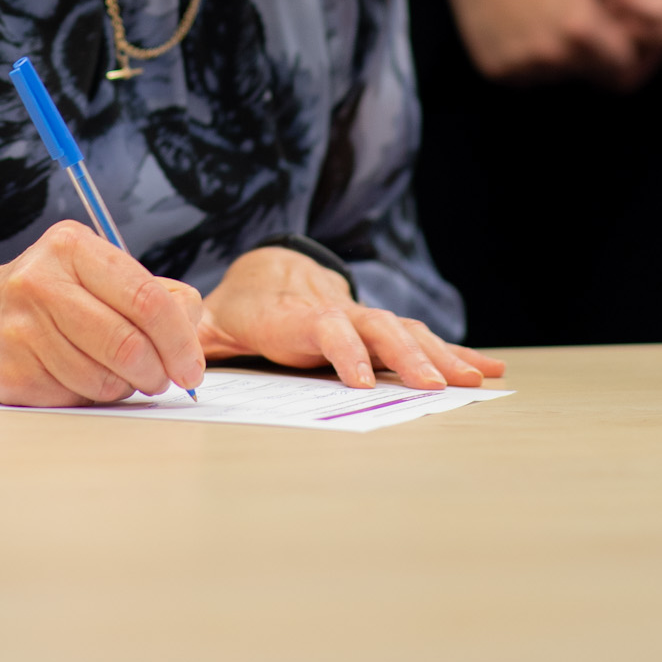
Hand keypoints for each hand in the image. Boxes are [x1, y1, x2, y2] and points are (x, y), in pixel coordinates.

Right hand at [0, 221, 205, 406]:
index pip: (146, 298)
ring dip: (126, 387)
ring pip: (106, 377)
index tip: (192, 365)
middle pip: (130, 343)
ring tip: (120, 376)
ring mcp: (23, 328)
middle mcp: (43, 281)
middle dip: (159, 371)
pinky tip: (83, 379)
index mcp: (72, 246)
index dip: (180, 340)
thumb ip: (147, 293)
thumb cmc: (43, 300)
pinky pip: (77, 396)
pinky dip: (93, 396)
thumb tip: (190, 327)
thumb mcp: (90, 273)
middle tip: (165, 379)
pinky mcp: (12, 370)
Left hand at [199, 246, 504, 391]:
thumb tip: (173, 349)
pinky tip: (488, 370)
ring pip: (406, 332)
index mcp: (293, 318)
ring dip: (442, 355)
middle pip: (377, 330)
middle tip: (435, 387)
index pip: (323, 330)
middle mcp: (336, 314)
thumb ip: (195, 336)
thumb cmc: (239, 309)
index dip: (343, 350)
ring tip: (474, 380)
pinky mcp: (380, 330)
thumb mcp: (210, 321)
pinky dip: (456, 353)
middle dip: (408, 358)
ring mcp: (363, 320)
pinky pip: (422, 340)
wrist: (270, 273)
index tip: (363, 379)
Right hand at [418, 0, 661, 87]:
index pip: (622, 66)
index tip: (620, 34)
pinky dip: (530, 62)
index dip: (627, 51)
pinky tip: (525, 28)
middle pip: (592, 75)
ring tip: (550, 19)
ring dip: (562, 59)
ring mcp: (520, 64)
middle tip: (581, 21)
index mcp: (580, 29)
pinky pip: (526, 77)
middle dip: (596, 55)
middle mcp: (551, 54)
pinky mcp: (495, 69)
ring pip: (557, 77)